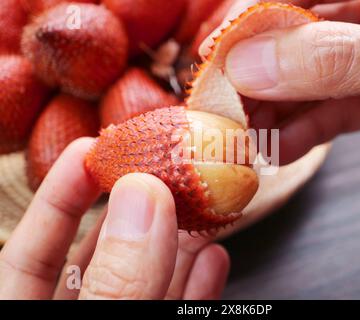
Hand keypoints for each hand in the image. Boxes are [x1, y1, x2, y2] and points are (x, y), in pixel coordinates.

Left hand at [0, 138, 228, 299]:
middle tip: (166, 171)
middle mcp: (80, 318)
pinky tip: (212, 258)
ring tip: (203, 205)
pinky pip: (176, 314)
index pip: (33, 249)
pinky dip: (197, 287)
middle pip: (103, 256)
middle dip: (139, 210)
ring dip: (179, 243)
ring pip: (147, 282)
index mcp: (27, 318)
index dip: (60, 194)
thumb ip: (116, 280)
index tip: (91, 149)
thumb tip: (143, 198)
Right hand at [205, 0, 359, 178]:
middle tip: (225, 102)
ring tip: (244, 134)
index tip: (221, 48)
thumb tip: (256, 61)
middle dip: (260, 72)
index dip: (259, 14)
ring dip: (274, 110)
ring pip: (309, 80)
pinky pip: (329, 114)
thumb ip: (341, 60)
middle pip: (301, 35)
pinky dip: (300, 135)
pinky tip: (277, 149)